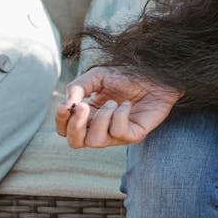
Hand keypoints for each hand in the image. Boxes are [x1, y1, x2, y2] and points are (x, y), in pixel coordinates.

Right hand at [54, 66, 181, 148]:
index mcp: (87, 116)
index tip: (64, 105)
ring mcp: (117, 135)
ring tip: (113, 102)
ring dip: (101, 118)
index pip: (65, 130)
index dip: (60, 121)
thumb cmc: (127, 76)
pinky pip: (118, 133)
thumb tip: (67, 105)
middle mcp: (100, 129)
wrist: (156, 75)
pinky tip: (126, 104)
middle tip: (83, 107)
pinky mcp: (134, 135)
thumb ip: (78, 87)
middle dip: (75, 126)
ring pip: (95, 141)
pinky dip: (119, 115)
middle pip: (75, 142)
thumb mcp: (97, 76)